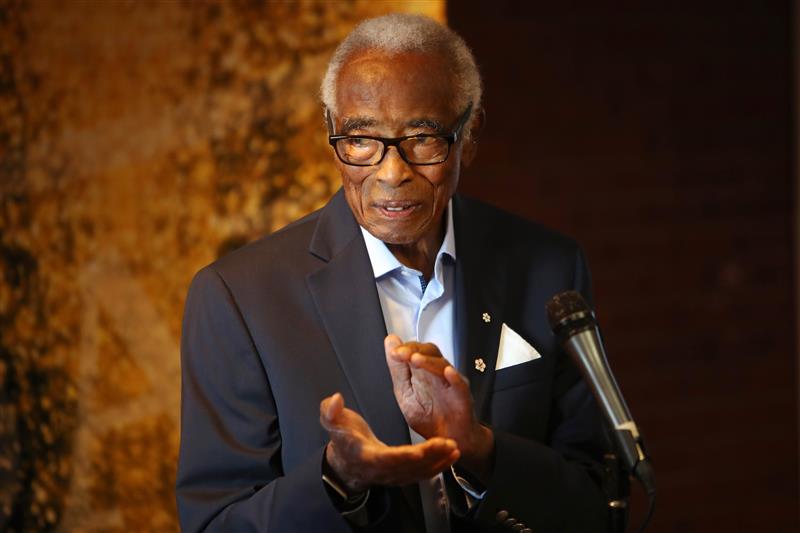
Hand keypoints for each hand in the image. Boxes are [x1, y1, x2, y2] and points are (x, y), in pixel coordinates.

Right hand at [319, 392, 459, 492]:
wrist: (345, 463)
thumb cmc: (342, 440)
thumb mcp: (332, 422)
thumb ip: (330, 411)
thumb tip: (335, 399)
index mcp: (368, 457)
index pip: (390, 458)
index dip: (408, 456)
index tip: (425, 449)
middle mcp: (382, 471)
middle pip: (410, 468)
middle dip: (431, 457)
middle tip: (449, 444)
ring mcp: (393, 476)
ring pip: (419, 473)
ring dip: (439, 463)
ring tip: (454, 450)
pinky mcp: (401, 475)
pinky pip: (421, 474)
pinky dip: (437, 467)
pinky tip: (450, 457)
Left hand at [384, 335, 493, 481]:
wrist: (449, 442)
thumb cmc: (430, 418)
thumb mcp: (405, 393)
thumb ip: (398, 369)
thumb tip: (390, 343)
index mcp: (424, 372)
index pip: (417, 350)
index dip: (405, 348)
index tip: (393, 352)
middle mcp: (439, 375)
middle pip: (431, 352)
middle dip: (415, 350)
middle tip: (401, 353)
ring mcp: (452, 385)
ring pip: (443, 366)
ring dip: (429, 362)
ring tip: (416, 360)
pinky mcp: (463, 399)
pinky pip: (461, 386)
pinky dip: (455, 378)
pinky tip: (448, 373)